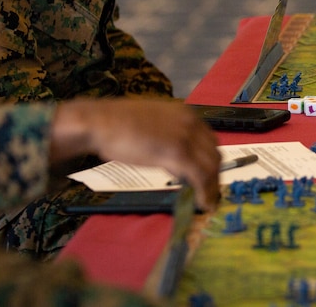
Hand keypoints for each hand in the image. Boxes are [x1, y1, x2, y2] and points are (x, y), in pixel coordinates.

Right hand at [51, 99, 220, 210]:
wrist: (101, 122)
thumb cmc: (118, 124)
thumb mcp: (153, 123)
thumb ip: (169, 135)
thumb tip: (176, 156)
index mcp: (186, 113)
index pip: (210, 140)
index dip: (211, 161)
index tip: (209, 176)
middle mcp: (191, 122)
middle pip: (214, 153)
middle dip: (214, 176)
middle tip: (209, 193)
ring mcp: (185, 137)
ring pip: (211, 166)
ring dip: (212, 188)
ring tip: (207, 202)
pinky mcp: (177, 152)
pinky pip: (200, 176)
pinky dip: (204, 192)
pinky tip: (202, 203)